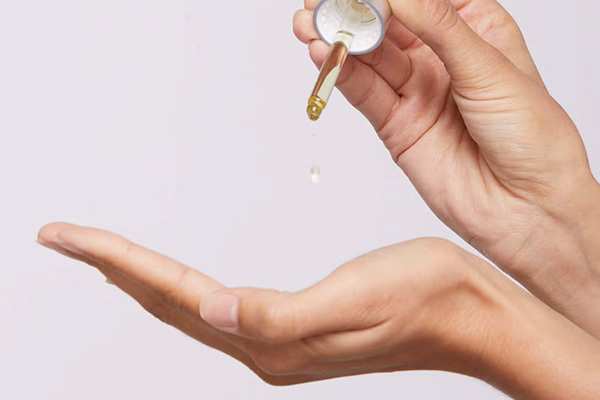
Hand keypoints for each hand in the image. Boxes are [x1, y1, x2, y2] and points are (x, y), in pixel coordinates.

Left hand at [38, 223, 599, 398]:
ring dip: (142, 281)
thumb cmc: (426, 298)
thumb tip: (212, 312)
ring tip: (106, 259)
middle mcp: (267, 345)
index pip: (175, 295)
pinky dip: (181, 289)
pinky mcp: (296, 325)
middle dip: (114, 270)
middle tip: (68, 239)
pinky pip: (217, 306)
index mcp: (273, 340)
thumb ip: (278, 315)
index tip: (69, 237)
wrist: (472, 313)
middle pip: (170, 305)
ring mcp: (280, 339)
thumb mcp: (356, 299)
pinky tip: (177, 284)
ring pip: (189, 307)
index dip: (118, 263)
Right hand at [294, 0, 599, 334]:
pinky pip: (365, 94)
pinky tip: (324, 55)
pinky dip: (342, 75)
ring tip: (309, 25)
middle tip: (320, 2)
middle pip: (389, 25)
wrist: (528, 208)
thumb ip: (438, 28)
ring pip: (370, 59)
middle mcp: (442, 59)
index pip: (423, 0)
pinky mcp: (397, 126)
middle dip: (353, 12)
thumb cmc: (533, 138)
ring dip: (339, 41)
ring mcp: (417, 93)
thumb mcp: (490, 68)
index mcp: (475, 31)